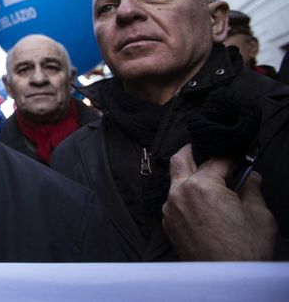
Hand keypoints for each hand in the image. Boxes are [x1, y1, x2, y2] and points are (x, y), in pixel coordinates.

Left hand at [162, 144, 276, 260]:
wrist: (227, 278)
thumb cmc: (244, 248)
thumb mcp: (258, 214)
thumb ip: (251, 188)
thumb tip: (249, 176)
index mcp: (201, 185)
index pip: (215, 159)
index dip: (229, 156)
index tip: (238, 156)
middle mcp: (179, 193)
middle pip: (180, 160)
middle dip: (192, 150)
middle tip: (205, 148)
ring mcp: (170, 209)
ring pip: (175, 182)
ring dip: (188, 177)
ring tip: (207, 180)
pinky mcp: (168, 224)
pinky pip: (174, 202)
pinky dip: (186, 197)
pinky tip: (201, 203)